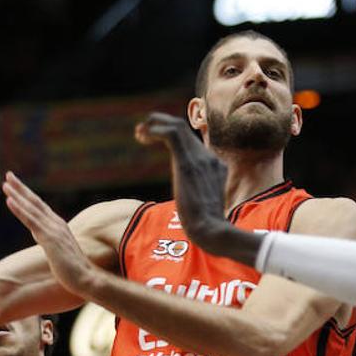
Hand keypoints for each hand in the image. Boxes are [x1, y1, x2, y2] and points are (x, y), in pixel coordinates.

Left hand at [2, 172, 98, 296]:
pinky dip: (19, 209)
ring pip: (31, 208)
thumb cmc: (75, 271)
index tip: (16, 186)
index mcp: (58, 227)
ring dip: (17, 194)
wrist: (87, 279)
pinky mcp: (49, 239)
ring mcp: (53, 230)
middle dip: (21, 188)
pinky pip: (31, 221)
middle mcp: (56, 224)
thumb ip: (52, 244)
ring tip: (5, 183)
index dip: (28, 195)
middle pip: (35, 202)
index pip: (40, 208)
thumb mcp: (60, 254)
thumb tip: (45, 242)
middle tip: (8, 175)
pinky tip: (9, 200)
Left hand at [135, 113, 228, 242]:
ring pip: (177, 126)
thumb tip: (193, 208)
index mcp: (216, 167)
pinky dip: (155, 130)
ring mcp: (200, 159)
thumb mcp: (205, 209)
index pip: (194, 144)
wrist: (211, 230)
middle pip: (185, 129)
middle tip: (142, 132)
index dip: (173, 139)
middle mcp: (210, 158)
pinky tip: (142, 135)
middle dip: (161, 125)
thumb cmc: (207, 229)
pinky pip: (172, 133)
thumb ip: (199, 200)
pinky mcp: (188, 163)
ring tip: (139, 132)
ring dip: (155, 124)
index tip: (156, 143)